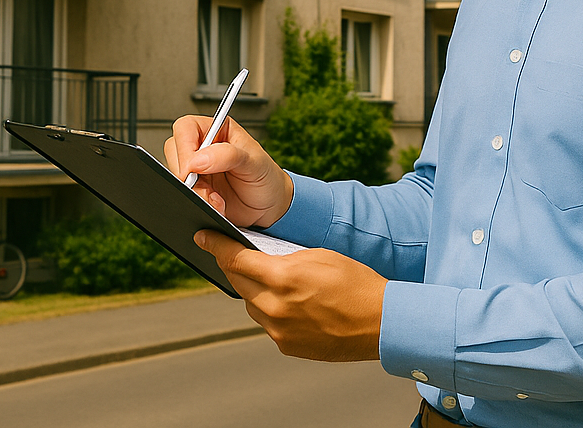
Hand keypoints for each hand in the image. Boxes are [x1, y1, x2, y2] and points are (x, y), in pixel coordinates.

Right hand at [164, 115, 293, 227]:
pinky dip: (196, 202)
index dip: (184, 148)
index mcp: (217, 129)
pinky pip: (182, 193)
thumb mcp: (254, 162)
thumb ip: (228, 155)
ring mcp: (196, 168)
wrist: (270, 207)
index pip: (185, 128)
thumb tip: (197, 160)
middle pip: (174, 152)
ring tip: (218, 200)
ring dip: (195, 192)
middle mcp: (203, 146)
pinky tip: (215, 205)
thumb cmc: (266, 177)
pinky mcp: (195, 189)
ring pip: (175, 176)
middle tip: (209, 189)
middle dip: (189, 176)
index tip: (192, 170)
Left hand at [196, 230, 384, 361]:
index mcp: (282, 278)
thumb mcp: (318, 255)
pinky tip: (289, 302)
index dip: (215, 246)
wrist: (380, 322)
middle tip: (234, 254)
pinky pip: (267, 323)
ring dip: (254, 290)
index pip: (235, 260)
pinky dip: (271, 310)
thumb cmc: (355, 284)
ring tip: (273, 280)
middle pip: (238, 282)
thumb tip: (258, 259)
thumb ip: (283, 257)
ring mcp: (279, 330)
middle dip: (234, 266)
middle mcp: (275, 307)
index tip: (202, 237)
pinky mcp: (287, 346)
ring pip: (251, 304)